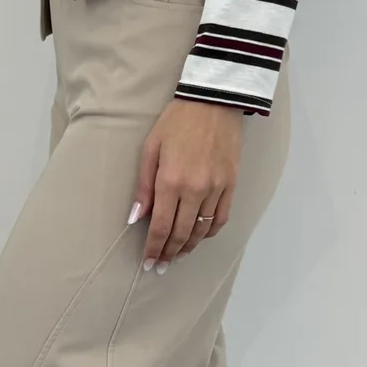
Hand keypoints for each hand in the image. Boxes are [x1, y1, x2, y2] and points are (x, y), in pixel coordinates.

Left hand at [129, 99, 242, 269]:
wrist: (213, 102)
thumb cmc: (176, 121)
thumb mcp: (150, 149)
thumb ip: (143, 187)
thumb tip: (136, 217)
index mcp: (170, 181)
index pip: (160, 227)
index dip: (154, 249)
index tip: (149, 262)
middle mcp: (194, 190)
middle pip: (180, 233)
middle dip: (169, 253)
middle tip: (161, 265)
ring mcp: (216, 189)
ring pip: (201, 230)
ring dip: (188, 246)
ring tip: (178, 255)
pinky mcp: (231, 184)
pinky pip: (221, 218)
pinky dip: (209, 233)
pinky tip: (199, 238)